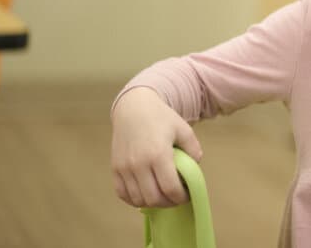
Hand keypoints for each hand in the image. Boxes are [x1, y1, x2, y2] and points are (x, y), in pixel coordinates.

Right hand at [111, 87, 202, 207]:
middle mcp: (139, 164)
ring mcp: (124, 167)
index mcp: (158, 154)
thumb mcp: (184, 129)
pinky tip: (145, 194)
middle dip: (168, 203)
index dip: (181, 197)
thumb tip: (195, 167)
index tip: (187, 196)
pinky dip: (134, 199)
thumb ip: (193, 149)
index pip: (170, 188)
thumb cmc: (161, 118)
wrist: (134, 108)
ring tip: (162, 196)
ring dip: (152, 202)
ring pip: (137, 199)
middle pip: (153, 198)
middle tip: (175, 198)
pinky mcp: (115, 168)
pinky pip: (122, 194)